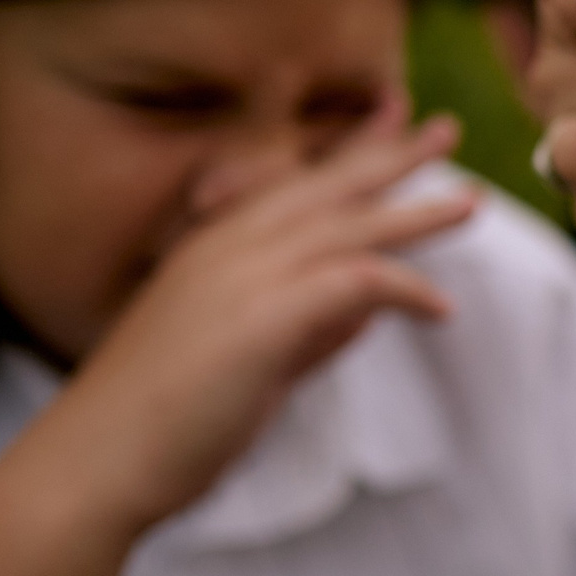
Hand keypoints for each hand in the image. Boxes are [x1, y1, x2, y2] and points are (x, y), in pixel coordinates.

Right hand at [59, 107, 475, 533]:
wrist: (102, 462)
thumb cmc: (167, 420)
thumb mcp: (250, 360)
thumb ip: (308, 331)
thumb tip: (366, 311)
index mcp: (215, 250)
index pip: (295, 184)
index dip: (347, 149)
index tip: (391, 112)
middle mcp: (228, 250)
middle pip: (327, 189)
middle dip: (390, 154)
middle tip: (447, 126)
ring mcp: (243, 279)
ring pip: (348, 227)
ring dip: (416, 213)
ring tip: (473, 202)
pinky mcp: (263, 319)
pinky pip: (356, 284)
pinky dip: (405, 289)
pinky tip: (442, 309)